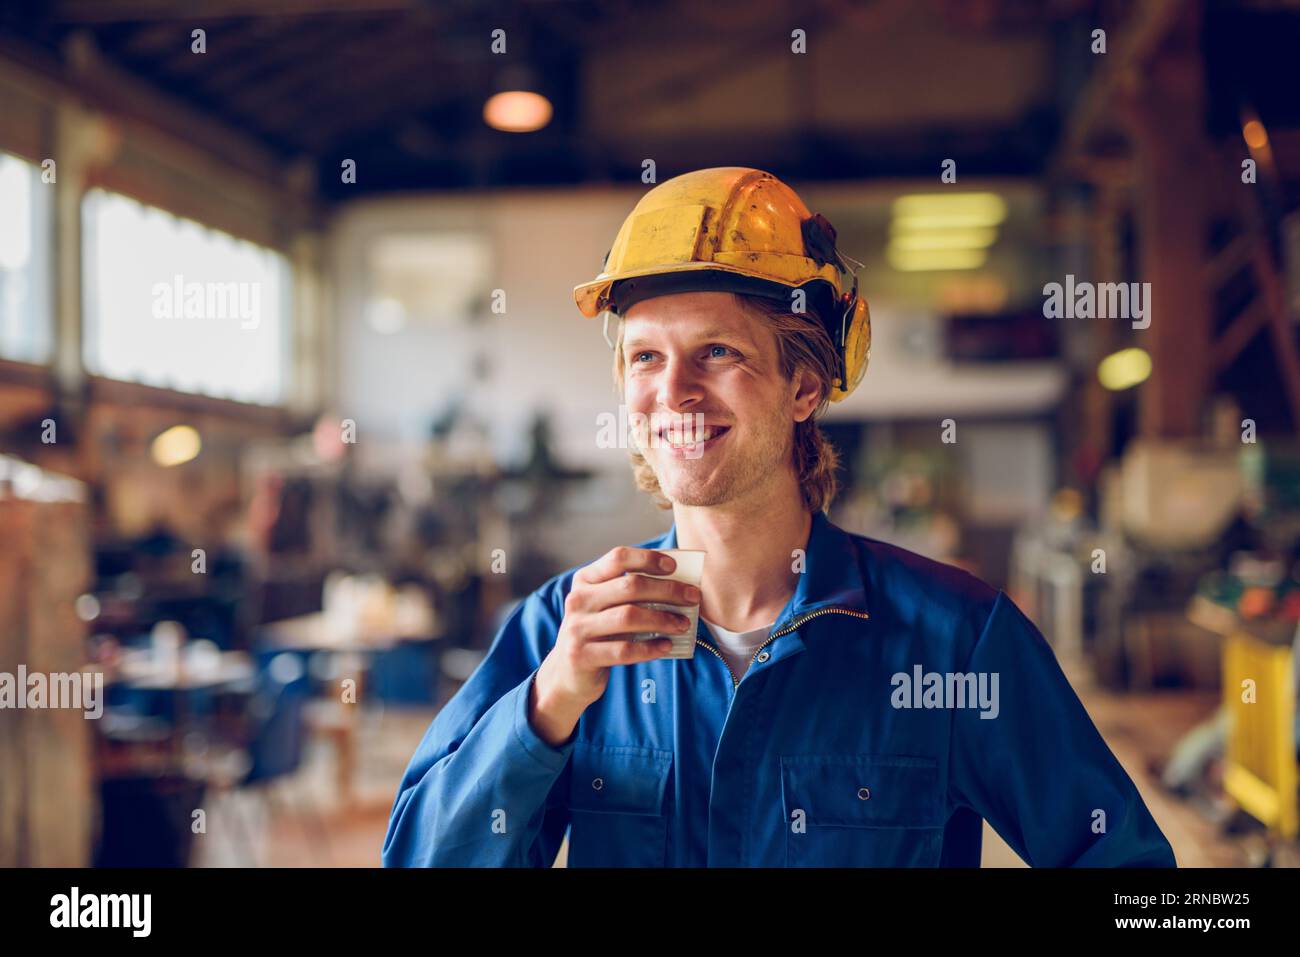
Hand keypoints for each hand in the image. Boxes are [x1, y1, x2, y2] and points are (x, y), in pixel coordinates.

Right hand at [528, 547, 699, 745]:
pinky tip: (666, 646)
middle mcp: (578, 600)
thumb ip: (630, 594)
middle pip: (630, 586)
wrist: (567, 673)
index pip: (618, 558)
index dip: (648, 559)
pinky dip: (650, 647)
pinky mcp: (581, 655)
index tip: (673, 566)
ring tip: (683, 624)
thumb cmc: (599, 634)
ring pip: (628, 616)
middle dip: (668, 590)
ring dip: (663, 619)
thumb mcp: (605, 607)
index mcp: (585, 580)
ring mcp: (577, 628)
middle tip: (693, 597)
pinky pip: (624, 649)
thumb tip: (679, 585)